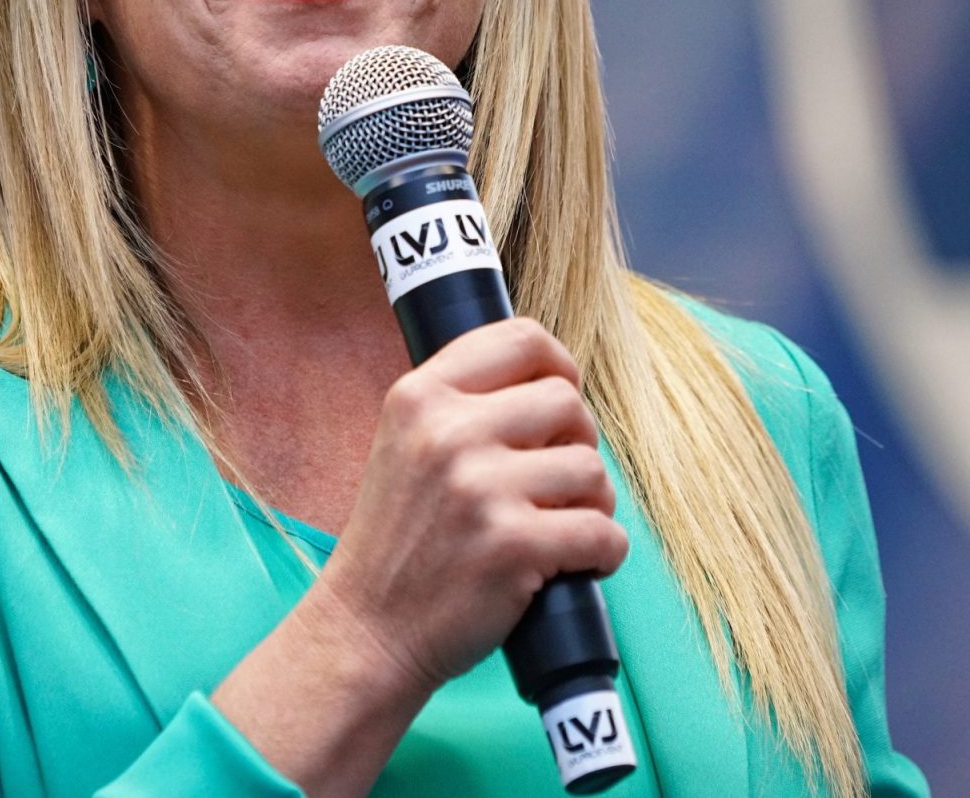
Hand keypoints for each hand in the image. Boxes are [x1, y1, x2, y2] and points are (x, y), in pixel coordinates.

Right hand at [308, 317, 629, 698]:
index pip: (520, 338)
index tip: (559, 402)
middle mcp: (448, 432)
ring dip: (593, 502)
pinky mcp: (513, 546)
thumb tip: (553, 381)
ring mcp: (481, 489)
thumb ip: (461, 405)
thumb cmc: (398, 541)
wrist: (366, 630)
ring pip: (592, 468)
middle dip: (577, 441)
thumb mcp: (404, 444)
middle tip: (557, 480)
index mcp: (420, 396)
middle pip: (566, 401)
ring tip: (562, 526)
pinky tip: (576, 563)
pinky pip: (602, 532)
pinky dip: (603, 551)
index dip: (558, 366)